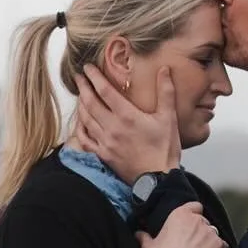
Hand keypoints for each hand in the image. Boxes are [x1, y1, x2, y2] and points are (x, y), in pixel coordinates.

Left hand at [77, 62, 180, 180]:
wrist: (158, 180)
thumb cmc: (164, 150)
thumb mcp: (168, 117)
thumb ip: (165, 91)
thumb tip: (164, 70)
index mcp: (127, 116)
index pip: (104, 90)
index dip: (94, 77)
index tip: (88, 67)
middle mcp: (112, 128)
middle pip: (90, 103)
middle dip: (83, 87)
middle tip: (78, 77)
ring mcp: (105, 142)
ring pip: (85, 119)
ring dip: (80, 105)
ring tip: (80, 95)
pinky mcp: (103, 155)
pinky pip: (85, 140)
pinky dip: (80, 128)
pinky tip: (80, 122)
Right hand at [138, 203, 224, 247]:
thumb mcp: (147, 245)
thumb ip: (144, 236)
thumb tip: (138, 234)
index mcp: (180, 214)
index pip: (195, 206)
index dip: (194, 215)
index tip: (191, 224)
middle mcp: (197, 220)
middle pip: (204, 221)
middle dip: (201, 230)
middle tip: (193, 244)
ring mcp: (209, 232)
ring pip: (214, 233)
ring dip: (210, 240)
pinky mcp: (218, 245)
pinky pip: (223, 245)